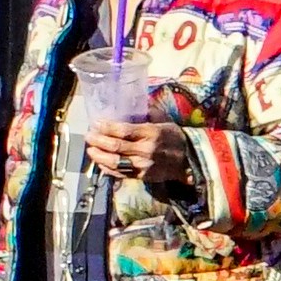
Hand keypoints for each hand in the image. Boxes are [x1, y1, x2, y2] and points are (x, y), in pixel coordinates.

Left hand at [77, 115, 195, 194]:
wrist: (191, 160)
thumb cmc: (175, 137)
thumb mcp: (164, 120)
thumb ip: (147, 113)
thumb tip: (130, 104)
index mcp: (151, 133)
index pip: (123, 131)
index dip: (106, 127)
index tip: (95, 123)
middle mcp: (146, 150)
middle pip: (116, 146)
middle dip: (98, 141)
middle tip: (89, 135)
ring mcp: (144, 165)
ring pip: (115, 162)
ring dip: (99, 156)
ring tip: (90, 149)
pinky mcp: (143, 176)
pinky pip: (121, 174)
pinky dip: (107, 168)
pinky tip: (100, 162)